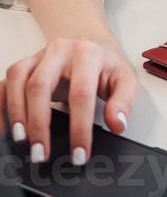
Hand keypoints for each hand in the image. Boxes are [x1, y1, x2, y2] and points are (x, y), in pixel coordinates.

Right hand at [0, 35, 138, 164]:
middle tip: (41, 152)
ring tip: (22, 140)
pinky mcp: (26, 63)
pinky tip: (5, 126)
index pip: (81, 93)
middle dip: (38, 123)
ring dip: (16, 112)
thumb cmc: (106, 64)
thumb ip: (124, 101)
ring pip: (18, 79)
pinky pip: (6, 81)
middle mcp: (60, 50)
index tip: (79, 153)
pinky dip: (1, 103)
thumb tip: (116, 123)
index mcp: (88, 54)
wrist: (91, 43)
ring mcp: (40, 55)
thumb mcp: (125, 78)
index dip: (79, 127)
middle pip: (40, 84)